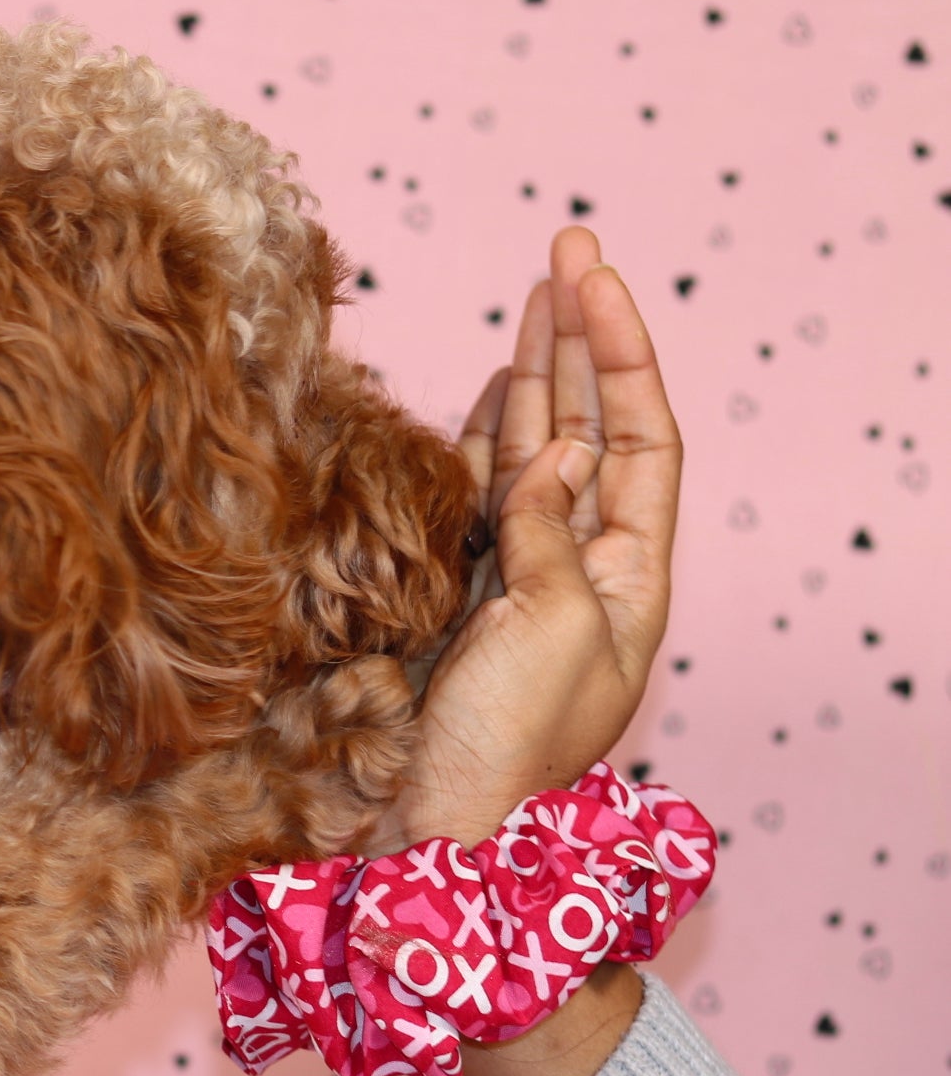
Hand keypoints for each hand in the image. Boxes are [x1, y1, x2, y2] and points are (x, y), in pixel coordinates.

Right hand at [365, 226, 681, 851]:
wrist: (436, 829)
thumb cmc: (508, 747)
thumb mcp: (555, 628)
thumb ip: (552, 530)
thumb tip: (555, 453)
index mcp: (631, 579)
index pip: (639, 439)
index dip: (619, 354)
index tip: (589, 277)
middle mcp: (581, 569)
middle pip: (589, 431)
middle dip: (578, 342)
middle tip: (565, 246)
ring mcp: (517, 579)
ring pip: (530, 456)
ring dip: (530, 378)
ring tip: (531, 299)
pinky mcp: (458, 595)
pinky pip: (477, 499)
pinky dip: (478, 442)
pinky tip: (484, 396)